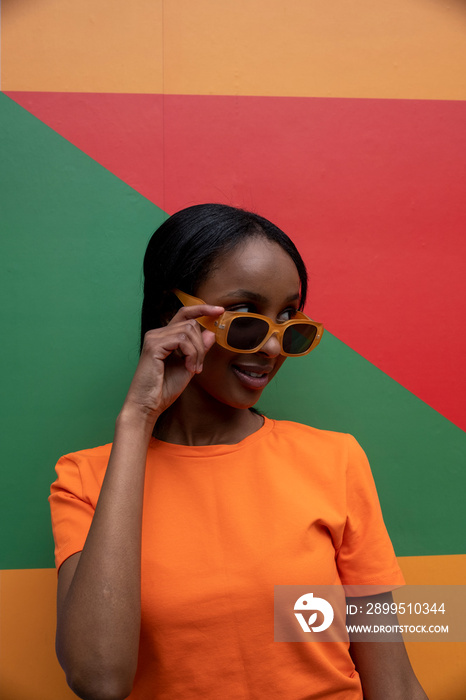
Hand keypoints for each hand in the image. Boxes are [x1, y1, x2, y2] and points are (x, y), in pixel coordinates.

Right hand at [121, 304, 223, 422]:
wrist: (148, 405)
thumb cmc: (164, 389)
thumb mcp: (189, 366)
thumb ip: (198, 349)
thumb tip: (210, 332)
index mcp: (164, 336)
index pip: (185, 314)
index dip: (202, 309)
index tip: (219, 310)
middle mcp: (157, 333)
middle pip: (190, 323)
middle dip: (201, 345)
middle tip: (198, 366)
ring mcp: (154, 338)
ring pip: (188, 330)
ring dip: (197, 352)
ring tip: (193, 369)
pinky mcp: (153, 346)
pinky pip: (182, 340)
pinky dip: (191, 354)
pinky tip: (189, 368)